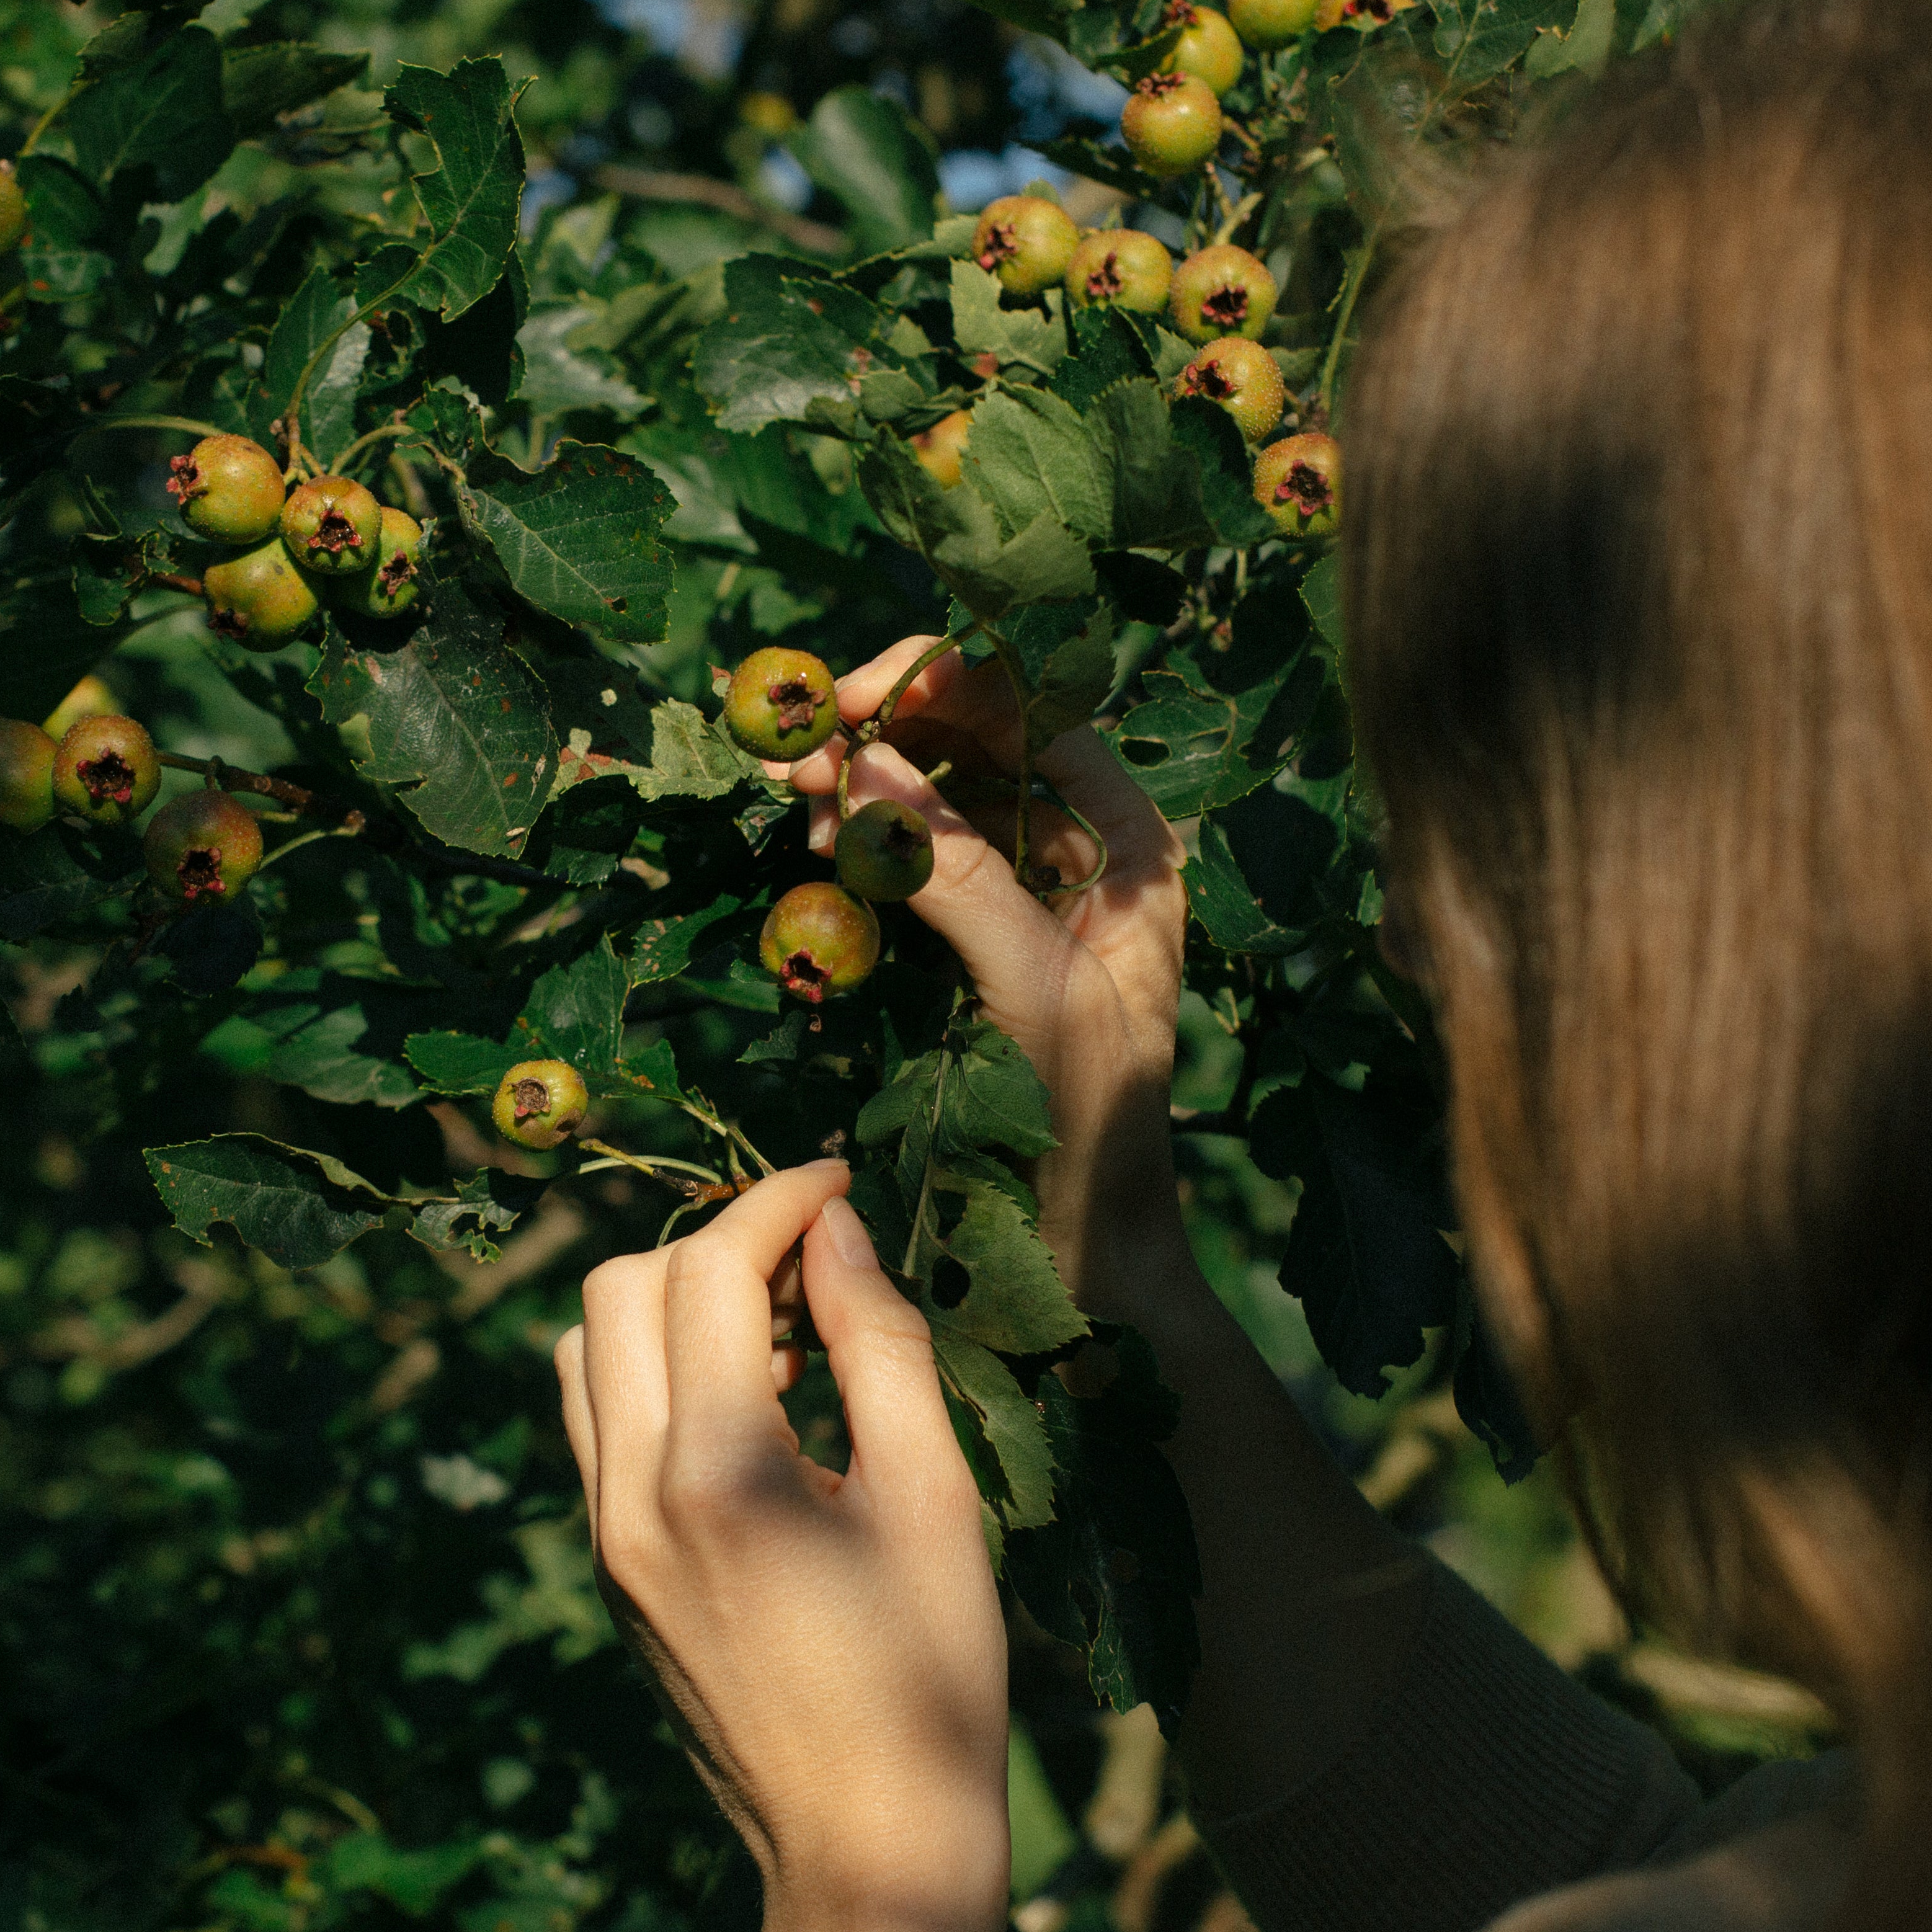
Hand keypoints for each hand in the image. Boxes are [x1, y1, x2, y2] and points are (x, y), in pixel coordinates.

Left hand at [556, 1162, 1009, 1931]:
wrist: (862, 1849)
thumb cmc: (929, 1685)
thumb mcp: (934, 1502)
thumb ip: (879, 1347)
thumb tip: (839, 1229)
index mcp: (716, 1475)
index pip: (708, 1269)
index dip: (776, 1198)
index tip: (841, 1178)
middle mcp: (629, 1498)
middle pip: (621, 1289)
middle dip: (716, 1241)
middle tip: (817, 1259)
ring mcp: (603, 1541)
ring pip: (585, 1352)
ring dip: (671, 1305)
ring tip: (784, 1335)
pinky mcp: (607, 1573)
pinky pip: (596, 1425)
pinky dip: (655, 1375)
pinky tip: (756, 1408)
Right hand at [768, 642, 1194, 1321]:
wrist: (1082, 1247)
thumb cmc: (1086, 1121)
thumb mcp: (1034, 984)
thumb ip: (956, 872)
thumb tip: (867, 762)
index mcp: (1130, 844)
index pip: (1033, 711)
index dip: (937, 684)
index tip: (846, 698)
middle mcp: (1085, 850)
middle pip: (975, 741)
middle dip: (886, 733)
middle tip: (800, 751)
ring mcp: (1028, 892)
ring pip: (935, 796)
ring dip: (865, 787)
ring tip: (804, 805)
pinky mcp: (977, 938)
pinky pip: (914, 861)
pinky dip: (863, 846)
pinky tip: (822, 852)